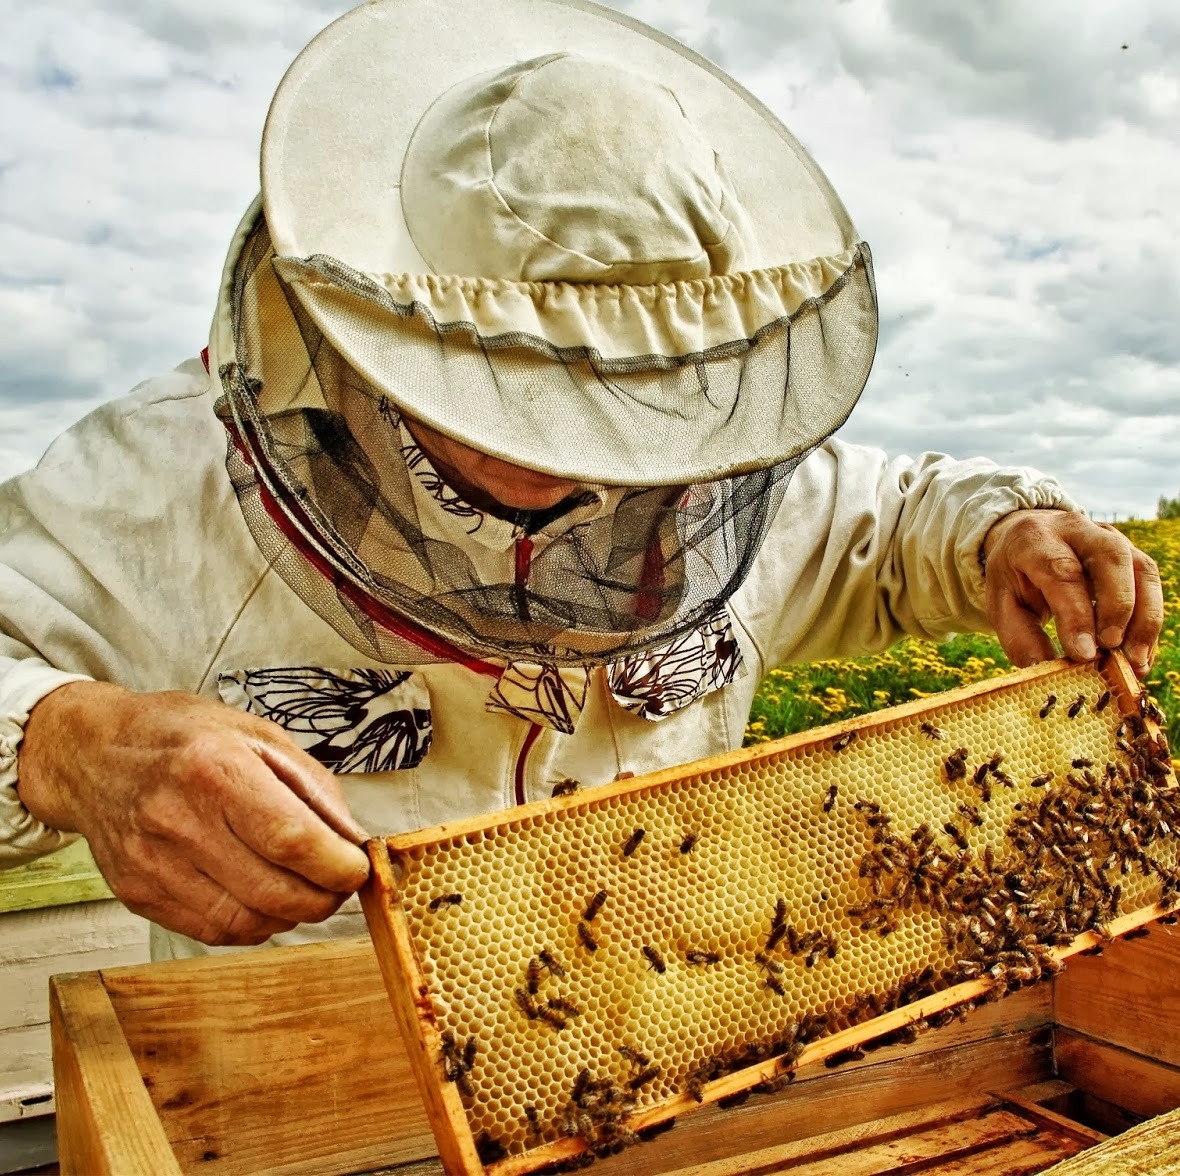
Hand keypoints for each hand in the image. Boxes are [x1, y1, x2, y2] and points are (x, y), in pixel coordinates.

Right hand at [16, 682, 370, 945]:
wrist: (94, 755)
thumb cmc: (181, 736)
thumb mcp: (258, 735)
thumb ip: (313, 787)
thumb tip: (352, 839)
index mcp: (214, 769)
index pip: (291, 839)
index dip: (337, 865)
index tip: (359, 868)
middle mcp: (178, 820)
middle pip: (273, 890)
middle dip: (324, 897)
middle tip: (340, 882)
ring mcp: (153, 863)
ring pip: (247, 921)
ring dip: (292, 915)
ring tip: (304, 888)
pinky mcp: (138, 894)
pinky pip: (214, 930)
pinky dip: (254, 923)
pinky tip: (264, 897)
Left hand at [982, 508, 1162, 677]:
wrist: (1029, 539)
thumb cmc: (1015, 576)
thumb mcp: (1002, 603)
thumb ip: (1020, 635)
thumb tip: (1046, 671)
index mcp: (1034, 538)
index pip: (1062, 572)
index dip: (1077, 614)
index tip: (1085, 654)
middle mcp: (1077, 529)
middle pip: (1110, 558)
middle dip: (1117, 608)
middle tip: (1110, 649)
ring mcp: (1110, 536)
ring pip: (1141, 569)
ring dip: (1144, 618)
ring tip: (1134, 661)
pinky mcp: (1132, 552)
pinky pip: (1150, 584)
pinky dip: (1149, 622)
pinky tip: (1140, 655)